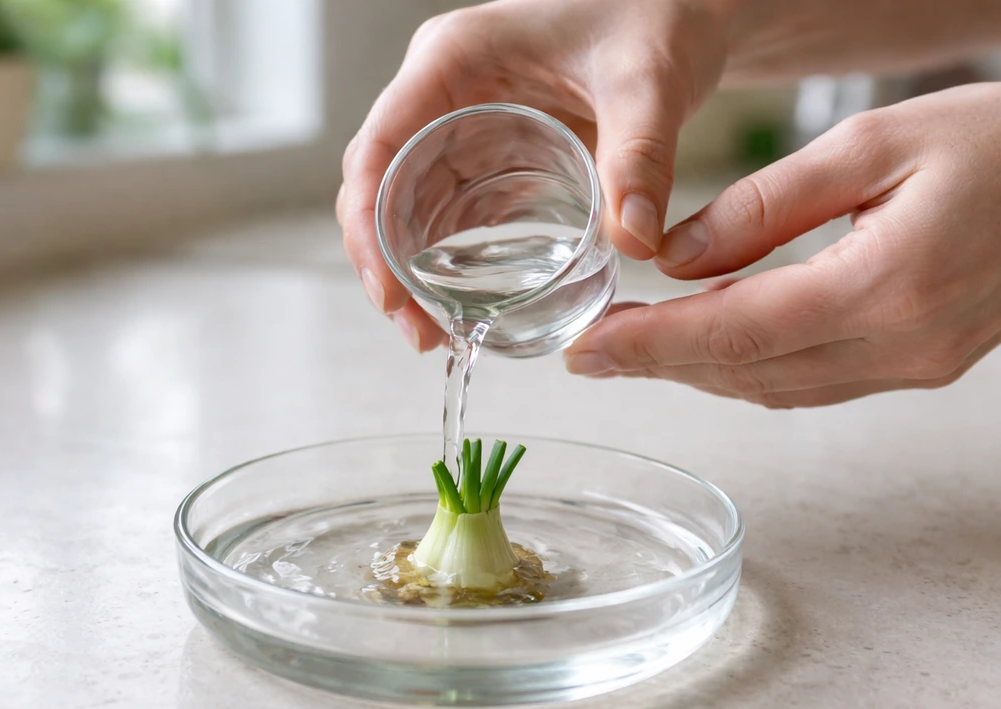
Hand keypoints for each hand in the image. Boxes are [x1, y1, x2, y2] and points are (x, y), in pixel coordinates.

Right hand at [337, 0, 733, 350]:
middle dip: (386, 263)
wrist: (683, 12)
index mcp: (452, 61)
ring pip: (411, 205)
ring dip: (414, 271)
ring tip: (438, 334)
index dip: (368, 225)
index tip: (389, 292)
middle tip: (420, 333)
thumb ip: (641, 157)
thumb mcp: (647, 83)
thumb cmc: (656, 18)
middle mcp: (444, 93)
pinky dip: (452, 260)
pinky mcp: (494, 151)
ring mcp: (465, 123)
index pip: (379, 147)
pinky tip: (464, 304)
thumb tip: (635, 242)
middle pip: (382, 186)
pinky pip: (456, 211)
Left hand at [565, 83, 1000, 407]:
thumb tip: (675, 259)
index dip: (651, 346)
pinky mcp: (921, 364)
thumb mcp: (870, 143)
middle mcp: (900, 343)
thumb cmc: (992, 142)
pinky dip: (750, 369)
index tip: (585, 349)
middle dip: (658, 365)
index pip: (736, 332)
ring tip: (632, 349)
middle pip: (748, 372)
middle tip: (588, 352)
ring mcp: (915, 364)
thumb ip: (764, 206)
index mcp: (885, 283)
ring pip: (776, 387)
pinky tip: (710, 347)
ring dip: (698, 372)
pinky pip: (813, 383)